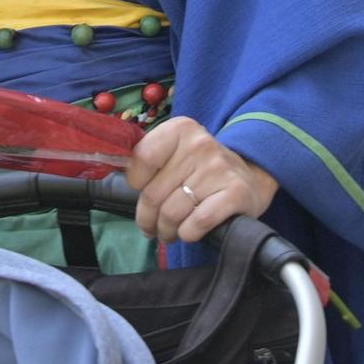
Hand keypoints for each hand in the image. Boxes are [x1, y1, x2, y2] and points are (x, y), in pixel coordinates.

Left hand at [127, 117, 278, 244]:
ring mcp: (219, 169)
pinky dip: (188, 234)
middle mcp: (201, 144)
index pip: (141, 158)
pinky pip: (195, 224)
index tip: (144, 189)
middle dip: (148, 219)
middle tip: (152, 226)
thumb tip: (114, 172)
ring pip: (172, 214)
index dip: (137, 183)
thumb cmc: (200, 170)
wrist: (249, 178)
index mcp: (181, 129)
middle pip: (153, 194)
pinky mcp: (235, 194)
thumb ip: (147, 161)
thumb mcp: (175, 155)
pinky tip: (191, 230)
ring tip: (170, 231)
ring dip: (166, 230)